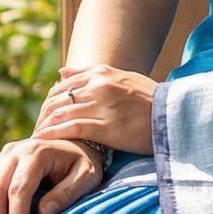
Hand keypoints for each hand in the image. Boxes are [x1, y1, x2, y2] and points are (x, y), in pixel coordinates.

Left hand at [35, 63, 156, 155]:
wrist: (177, 116)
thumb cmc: (152, 101)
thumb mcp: (123, 78)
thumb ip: (92, 74)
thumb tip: (61, 71)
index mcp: (103, 73)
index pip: (63, 85)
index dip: (49, 101)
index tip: (44, 116)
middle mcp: (99, 85)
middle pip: (58, 99)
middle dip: (43, 115)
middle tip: (36, 130)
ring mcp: (103, 105)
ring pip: (61, 113)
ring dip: (44, 126)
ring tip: (35, 139)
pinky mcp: (107, 126)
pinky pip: (71, 128)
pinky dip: (54, 134)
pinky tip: (43, 142)